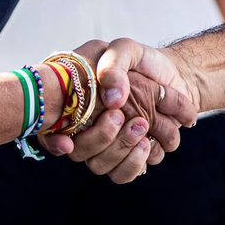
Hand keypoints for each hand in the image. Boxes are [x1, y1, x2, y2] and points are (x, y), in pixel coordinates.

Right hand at [43, 38, 199, 182]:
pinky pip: (123, 174)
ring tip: (143, 127)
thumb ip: (114, 65)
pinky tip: (148, 144)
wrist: (174, 77)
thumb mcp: (126, 49)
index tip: (67, 143)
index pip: (50, 128)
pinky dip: (135, 163)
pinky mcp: (126, 158)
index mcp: (75, 102)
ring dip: (121, 151)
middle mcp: (85, 127)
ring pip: (100, 166)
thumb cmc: (142, 62)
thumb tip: (112, 98)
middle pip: (78, 152)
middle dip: (101, 138)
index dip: (52, 140)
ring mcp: (105, 146)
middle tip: (122, 116)